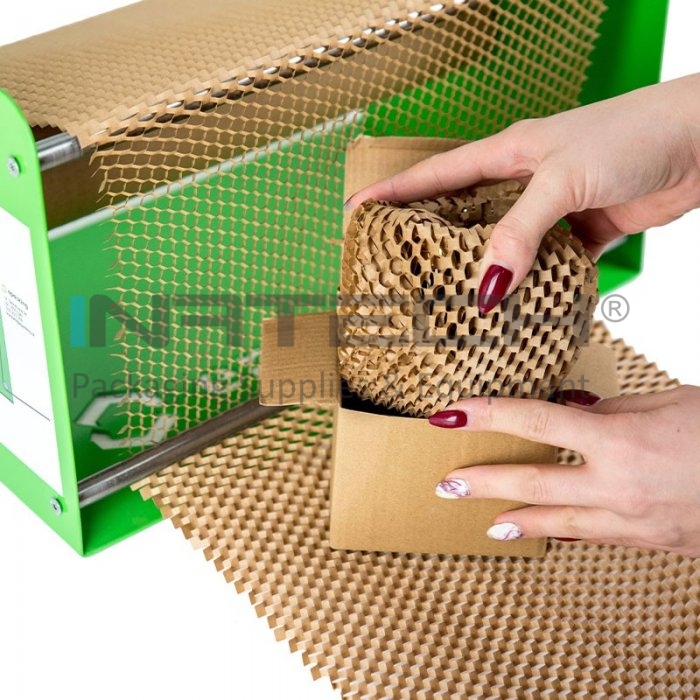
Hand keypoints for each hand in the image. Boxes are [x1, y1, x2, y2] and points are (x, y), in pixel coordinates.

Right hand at [346, 74, 699, 312]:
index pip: (436, 175)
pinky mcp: (581, 233)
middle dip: (430, 241)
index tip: (358, 212)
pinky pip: (546, 266)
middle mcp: (524, 181)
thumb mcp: (563, 179)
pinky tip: (514, 309)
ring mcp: (551, 209)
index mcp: (508, 153)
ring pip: (503, 247)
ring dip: (482, 274)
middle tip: (398, 271)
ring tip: (449, 303)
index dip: (394, 193)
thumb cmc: (633, 135)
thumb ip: (520, 231)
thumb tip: (485, 289)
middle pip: (463, 215)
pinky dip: (532, 287)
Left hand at [430, 386, 699, 556]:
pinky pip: (594, 537)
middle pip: (531, 484)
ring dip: (514, 519)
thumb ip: (613, 409)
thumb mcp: (669, 402)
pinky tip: (542, 531)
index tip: (450, 414)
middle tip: (445, 485)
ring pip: (557, 524)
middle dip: (482, 483)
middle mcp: (618, 486)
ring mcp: (634, 522)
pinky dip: (562, 532)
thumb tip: (573, 411)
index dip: (486, 415)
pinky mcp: (652, 543)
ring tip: (481, 520)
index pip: (534, 422)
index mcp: (621, 441)